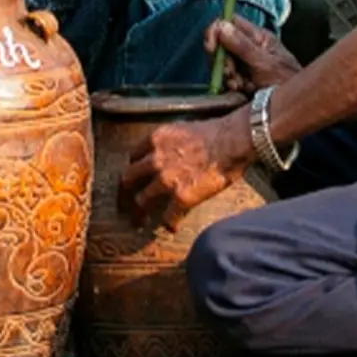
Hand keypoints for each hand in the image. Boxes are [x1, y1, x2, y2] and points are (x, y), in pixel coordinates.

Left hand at [118, 113, 254, 230]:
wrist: (232, 141)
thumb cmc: (216, 132)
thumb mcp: (184, 129)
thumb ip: (170, 143)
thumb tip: (172, 153)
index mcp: (155, 140)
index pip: (133, 157)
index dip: (133, 169)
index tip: (134, 177)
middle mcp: (154, 160)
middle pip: (128, 179)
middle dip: (124, 193)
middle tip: (124, 204)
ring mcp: (165, 180)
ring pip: (141, 201)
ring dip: (139, 214)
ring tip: (139, 222)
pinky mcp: (180, 197)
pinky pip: (168, 217)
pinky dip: (169, 224)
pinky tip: (172, 228)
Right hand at [205, 15, 301, 94]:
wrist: (298, 107)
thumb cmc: (288, 82)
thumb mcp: (265, 63)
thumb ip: (242, 46)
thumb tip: (222, 26)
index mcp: (257, 36)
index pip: (229, 22)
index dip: (216, 31)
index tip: (212, 48)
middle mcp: (249, 47)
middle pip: (221, 44)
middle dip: (222, 60)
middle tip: (231, 73)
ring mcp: (245, 63)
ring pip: (222, 63)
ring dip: (227, 76)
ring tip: (241, 85)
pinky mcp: (242, 79)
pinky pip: (226, 79)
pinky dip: (230, 86)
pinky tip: (241, 91)